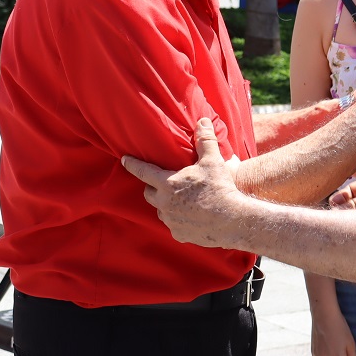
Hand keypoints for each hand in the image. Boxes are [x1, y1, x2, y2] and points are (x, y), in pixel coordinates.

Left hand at [122, 119, 243, 248]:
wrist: (231, 219)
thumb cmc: (220, 188)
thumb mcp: (213, 161)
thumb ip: (205, 141)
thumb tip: (202, 121)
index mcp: (167, 183)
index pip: (143, 171)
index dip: (132, 164)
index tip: (124, 160)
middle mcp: (164, 203)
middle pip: (148, 193)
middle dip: (152, 187)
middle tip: (162, 182)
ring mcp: (170, 220)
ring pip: (160, 210)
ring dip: (165, 204)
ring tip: (178, 200)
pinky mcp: (179, 234)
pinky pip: (173, 225)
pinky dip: (178, 219)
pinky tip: (190, 216)